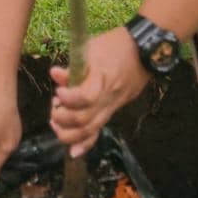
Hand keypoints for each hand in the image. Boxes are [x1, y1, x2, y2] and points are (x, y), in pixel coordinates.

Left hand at [48, 26, 150, 157]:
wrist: (143, 52)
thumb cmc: (115, 45)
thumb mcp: (92, 47)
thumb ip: (73, 66)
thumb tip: (55, 75)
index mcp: (103, 79)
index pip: (86, 97)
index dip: (69, 98)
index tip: (58, 92)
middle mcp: (107, 98)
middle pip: (84, 119)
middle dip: (63, 118)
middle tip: (54, 106)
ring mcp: (111, 107)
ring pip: (90, 130)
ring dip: (68, 132)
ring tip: (55, 121)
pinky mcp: (112, 111)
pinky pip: (99, 131)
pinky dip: (85, 144)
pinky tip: (73, 152)